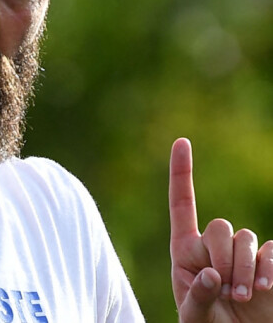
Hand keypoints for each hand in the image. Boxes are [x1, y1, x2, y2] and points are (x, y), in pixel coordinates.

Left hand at [169, 137, 272, 321]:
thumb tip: (211, 275)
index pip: (182, 204)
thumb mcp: (193, 319)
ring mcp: (243, 256)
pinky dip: (270, 269)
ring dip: (246, 266)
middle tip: (226, 289)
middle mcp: (214, 247)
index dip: (181, 172)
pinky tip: (264, 289)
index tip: (181, 141)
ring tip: (241, 297)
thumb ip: (197, 298)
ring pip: (247, 238)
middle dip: (223, 256)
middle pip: (220, 226)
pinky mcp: (271, 268)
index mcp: (185, 250)